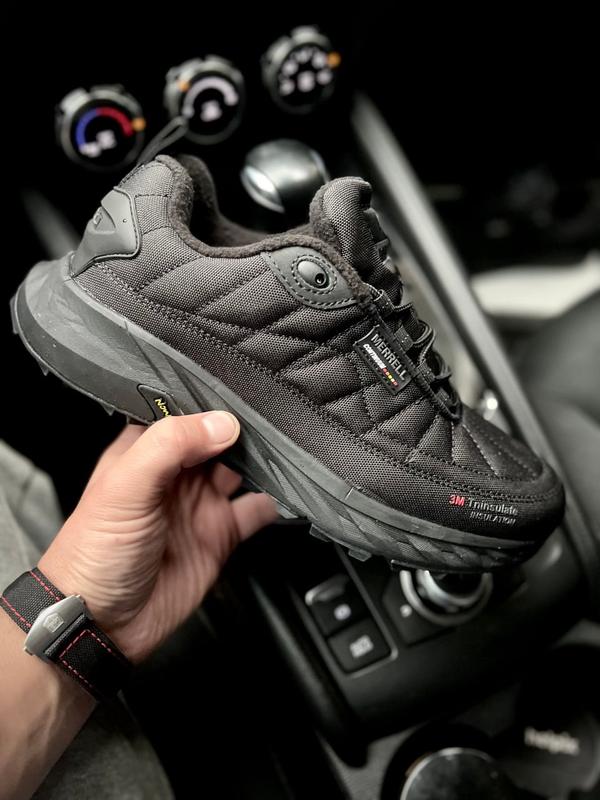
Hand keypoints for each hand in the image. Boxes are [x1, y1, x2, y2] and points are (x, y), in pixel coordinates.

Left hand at [38, 412, 276, 662]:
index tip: (243, 393)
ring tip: (285, 450)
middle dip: (246, 428)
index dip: (211, 403)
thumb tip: (221, 423)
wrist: (102, 624)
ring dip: (262, 460)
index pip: (185, 413)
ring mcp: (199, 503)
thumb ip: (170, 446)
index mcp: (146, 451)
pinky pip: (256, 510)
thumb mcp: (125, 487)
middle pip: (220, 438)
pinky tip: (285, 491)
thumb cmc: (92, 553)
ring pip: (241, 469)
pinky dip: (274, 500)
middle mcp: (176, 473)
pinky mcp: (219, 534)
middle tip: (274, 418)